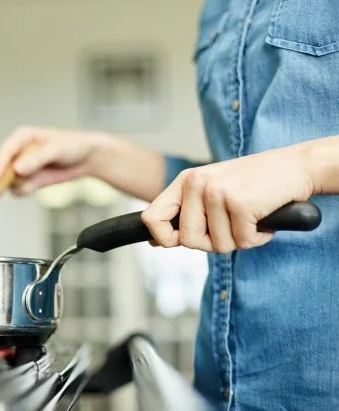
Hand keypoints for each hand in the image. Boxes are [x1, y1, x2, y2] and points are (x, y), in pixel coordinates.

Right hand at [0, 126, 104, 195]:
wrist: (87, 157)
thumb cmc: (72, 145)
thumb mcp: (55, 149)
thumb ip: (36, 159)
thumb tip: (17, 169)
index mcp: (21, 137)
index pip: (5, 151)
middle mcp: (18, 152)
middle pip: (2, 168)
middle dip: (7, 178)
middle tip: (20, 182)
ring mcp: (22, 167)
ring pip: (9, 181)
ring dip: (20, 184)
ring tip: (39, 179)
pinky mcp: (28, 179)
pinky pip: (19, 189)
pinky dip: (26, 190)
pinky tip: (40, 183)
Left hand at [140, 145, 316, 252]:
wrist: (296, 165)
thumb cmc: (254, 182)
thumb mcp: (211, 191)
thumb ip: (185, 214)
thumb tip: (155, 242)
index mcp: (186, 181)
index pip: (152, 218)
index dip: (162, 238)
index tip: (177, 242)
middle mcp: (197, 184)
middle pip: (188, 240)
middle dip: (213, 242)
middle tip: (232, 226)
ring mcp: (217, 193)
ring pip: (218, 245)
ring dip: (239, 240)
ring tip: (250, 217)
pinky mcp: (240, 203)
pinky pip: (242, 242)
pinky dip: (257, 238)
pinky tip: (263, 219)